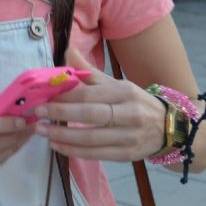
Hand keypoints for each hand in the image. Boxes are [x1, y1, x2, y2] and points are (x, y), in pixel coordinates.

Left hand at [31, 46, 165, 161]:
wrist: (168, 127)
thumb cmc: (134, 102)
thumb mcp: (116, 83)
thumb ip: (89, 72)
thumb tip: (67, 50)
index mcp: (125, 91)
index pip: (90, 94)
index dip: (65, 96)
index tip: (44, 96)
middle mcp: (130, 113)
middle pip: (90, 115)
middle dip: (61, 114)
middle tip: (37, 113)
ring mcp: (129, 136)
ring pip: (92, 138)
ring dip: (63, 136)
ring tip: (42, 132)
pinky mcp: (127, 155)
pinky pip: (97, 154)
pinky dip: (74, 151)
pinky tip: (57, 146)